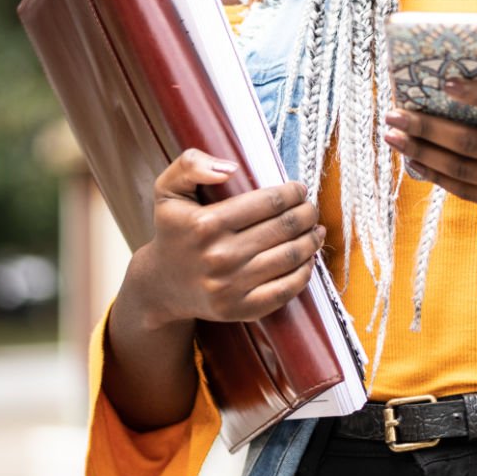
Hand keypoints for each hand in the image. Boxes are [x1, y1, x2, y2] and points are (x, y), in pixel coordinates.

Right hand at [126, 148, 325, 329]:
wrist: (160, 285)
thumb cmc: (173, 231)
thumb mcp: (169, 190)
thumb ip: (191, 165)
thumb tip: (231, 168)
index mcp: (205, 224)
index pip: (268, 202)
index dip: (292, 193)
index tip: (299, 189)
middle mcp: (219, 257)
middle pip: (284, 228)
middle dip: (306, 214)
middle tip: (310, 208)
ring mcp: (230, 287)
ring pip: (290, 257)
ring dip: (311, 240)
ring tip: (315, 230)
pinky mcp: (240, 310)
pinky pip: (285, 290)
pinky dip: (304, 272)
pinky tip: (308, 259)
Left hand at [383, 78, 476, 217]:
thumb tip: (474, 73)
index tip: (445, 81)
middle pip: (475, 145)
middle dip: (429, 127)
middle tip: (395, 112)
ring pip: (463, 171)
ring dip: (423, 152)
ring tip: (393, 135)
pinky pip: (467, 191)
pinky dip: (437, 177)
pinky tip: (413, 161)